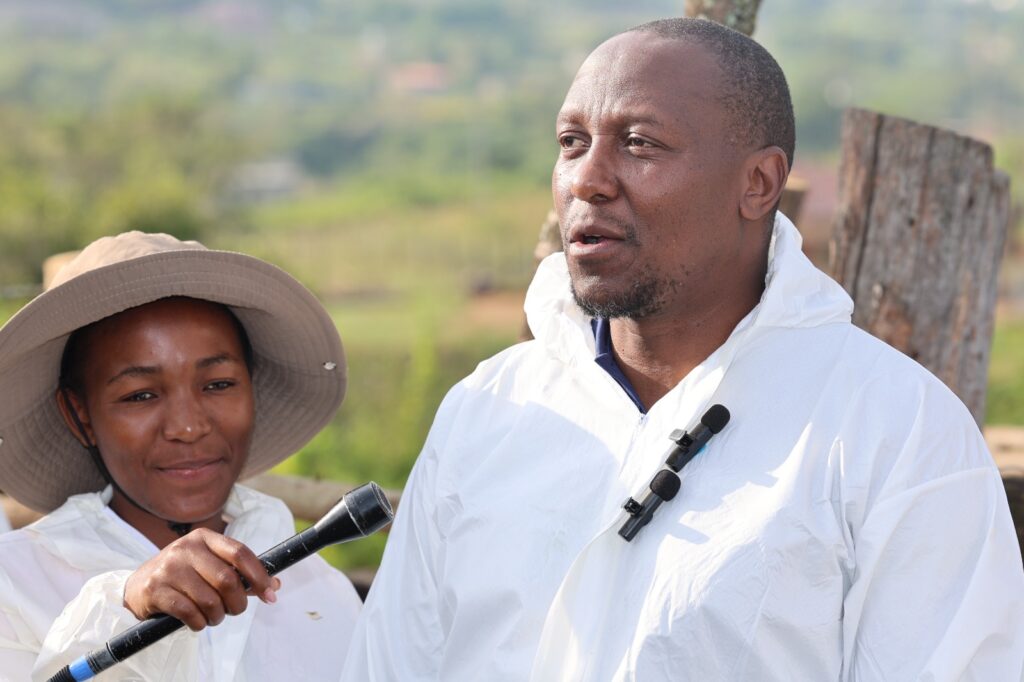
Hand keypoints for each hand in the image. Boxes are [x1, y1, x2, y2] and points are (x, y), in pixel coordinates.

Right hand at [123, 528, 280, 630]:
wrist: (138, 585)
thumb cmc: (184, 576)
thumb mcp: (210, 565)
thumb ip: (241, 574)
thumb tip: (275, 585)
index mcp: (205, 537)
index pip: (240, 553)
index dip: (260, 576)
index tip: (270, 594)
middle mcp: (186, 548)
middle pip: (227, 580)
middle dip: (238, 602)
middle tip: (235, 610)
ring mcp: (169, 568)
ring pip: (210, 599)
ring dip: (218, 616)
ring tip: (214, 617)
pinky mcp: (155, 589)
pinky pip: (190, 613)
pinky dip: (200, 623)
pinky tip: (198, 622)